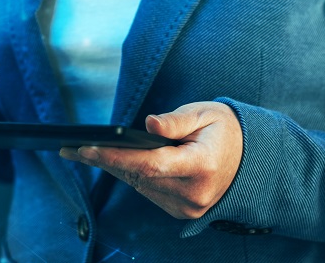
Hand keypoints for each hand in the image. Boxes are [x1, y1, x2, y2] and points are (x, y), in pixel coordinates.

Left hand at [60, 102, 242, 218]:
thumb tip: (149, 124)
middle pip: (139, 176)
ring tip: (82, 152)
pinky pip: (148, 191)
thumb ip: (176, 120)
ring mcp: (188, 206)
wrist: (252, 160)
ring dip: (113, 168)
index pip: (151, 163)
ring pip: (140, 185)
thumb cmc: (224, 130)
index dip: (116, 156)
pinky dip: (130, 175)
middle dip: (104, 160)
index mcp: (202, 164)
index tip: (88, 147)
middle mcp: (194, 192)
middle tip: (72, 148)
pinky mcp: (182, 211)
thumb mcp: (205, 113)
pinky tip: (109, 161)